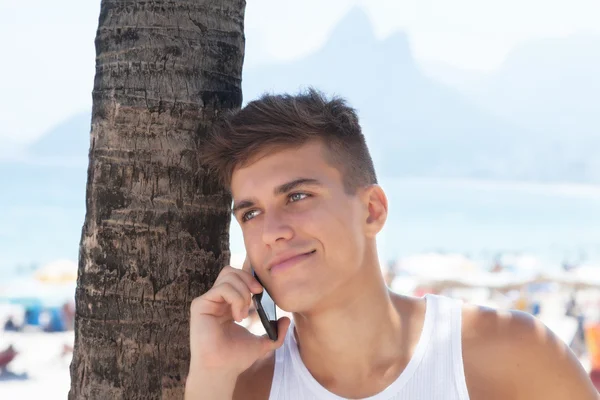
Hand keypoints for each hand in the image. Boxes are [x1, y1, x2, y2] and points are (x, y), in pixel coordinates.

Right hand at [188, 258, 290, 376]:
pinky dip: (235, 298)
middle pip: (232, 271)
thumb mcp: (263, 343)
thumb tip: (287, 320)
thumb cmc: (236, 358)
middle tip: (258, 295)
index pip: (238, 277)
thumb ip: (276, 333)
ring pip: (228, 276)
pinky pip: (221, 288)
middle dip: (248, 279)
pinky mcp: (200, 305)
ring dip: (243, 292)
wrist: (222, 370)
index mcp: (228, 304)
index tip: (262, 291)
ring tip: (244, 313)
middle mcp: (217, 300)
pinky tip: (237, 316)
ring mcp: (208, 301)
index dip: (252, 278)